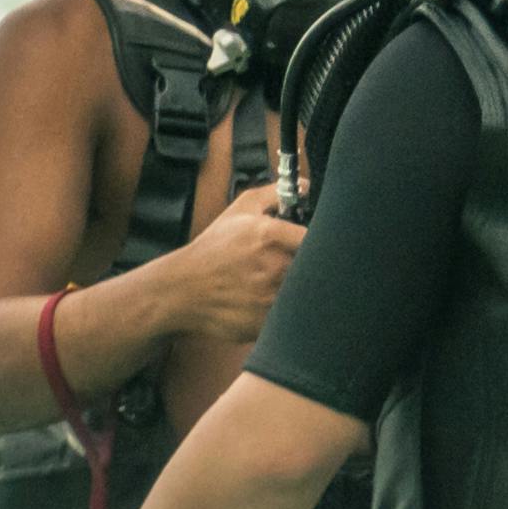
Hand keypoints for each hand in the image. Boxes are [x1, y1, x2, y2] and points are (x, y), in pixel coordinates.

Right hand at [153, 180, 305, 352]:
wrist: (182, 289)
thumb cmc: (212, 250)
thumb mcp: (239, 211)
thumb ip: (274, 194)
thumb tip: (303, 185)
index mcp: (270, 235)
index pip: (318, 239)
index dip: (325, 243)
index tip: (321, 246)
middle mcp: (274, 266)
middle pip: (316, 269)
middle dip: (310, 268)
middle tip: (300, 267)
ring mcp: (270, 297)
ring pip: (304, 294)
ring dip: (299, 290)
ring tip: (280, 285)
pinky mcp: (265, 323)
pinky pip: (289, 318)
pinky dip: (286, 313)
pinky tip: (270, 303)